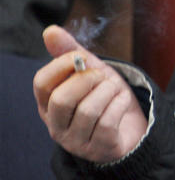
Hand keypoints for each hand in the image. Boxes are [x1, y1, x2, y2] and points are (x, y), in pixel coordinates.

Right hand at [34, 25, 147, 162]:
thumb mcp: (89, 72)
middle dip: (87, 80)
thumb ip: (71, 53)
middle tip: (102, 75)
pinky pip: (108, 122)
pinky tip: (122, 101)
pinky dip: (120, 104)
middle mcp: (56, 125)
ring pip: (88, 110)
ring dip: (108, 91)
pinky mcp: (98, 149)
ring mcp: (76, 141)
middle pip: (61, 99)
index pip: (41, 83)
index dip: (62, 65)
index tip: (82, 57)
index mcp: (47, 104)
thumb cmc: (104, 97)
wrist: (129, 127)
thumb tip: (50, 30)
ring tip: (114, 87)